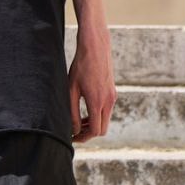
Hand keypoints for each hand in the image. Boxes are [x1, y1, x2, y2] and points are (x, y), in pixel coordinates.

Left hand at [68, 27, 115, 142]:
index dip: (83, 137)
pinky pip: (107, 111)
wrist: (96, 47)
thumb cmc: (80, 66)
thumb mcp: (71, 89)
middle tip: (74, 132)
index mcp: (97, 101)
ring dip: (93, 124)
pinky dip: (98, 115)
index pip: (95, 131)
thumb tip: (74, 130)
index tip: (72, 137)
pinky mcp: (113, 92)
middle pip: (102, 129)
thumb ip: (73, 112)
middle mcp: (108, 101)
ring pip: (105, 120)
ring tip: (78, 122)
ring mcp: (113, 96)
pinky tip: (86, 110)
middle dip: (88, 133)